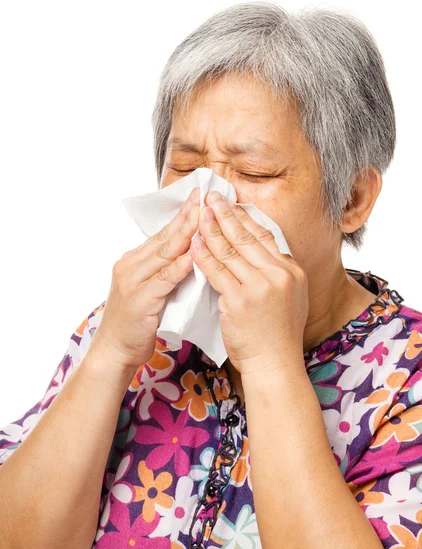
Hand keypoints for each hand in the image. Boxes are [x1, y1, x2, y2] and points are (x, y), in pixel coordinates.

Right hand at [89, 187, 199, 373]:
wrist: (113, 351)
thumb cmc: (136, 323)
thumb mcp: (150, 291)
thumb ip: (165, 272)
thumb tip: (190, 256)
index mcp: (134, 261)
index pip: (163, 234)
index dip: (182, 216)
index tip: (200, 199)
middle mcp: (131, 266)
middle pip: (164, 238)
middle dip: (186, 217)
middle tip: (204, 198)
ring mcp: (132, 281)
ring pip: (163, 254)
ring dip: (185, 235)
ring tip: (203, 218)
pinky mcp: (138, 300)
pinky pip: (162, 280)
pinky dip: (178, 268)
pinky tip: (191, 257)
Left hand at [190, 191, 308, 374]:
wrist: (275, 364)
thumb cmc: (277, 335)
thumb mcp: (288, 297)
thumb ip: (275, 273)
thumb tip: (261, 253)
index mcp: (291, 271)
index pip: (264, 235)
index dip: (245, 217)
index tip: (231, 204)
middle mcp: (279, 274)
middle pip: (246, 236)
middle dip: (226, 214)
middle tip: (212, 196)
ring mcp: (260, 286)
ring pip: (230, 250)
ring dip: (211, 229)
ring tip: (198, 213)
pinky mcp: (240, 300)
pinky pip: (216, 271)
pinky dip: (203, 255)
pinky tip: (193, 242)